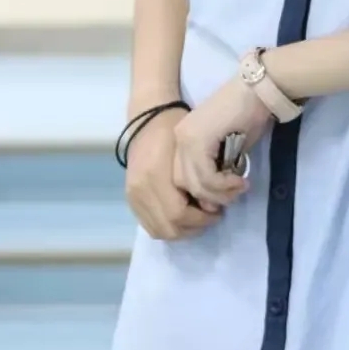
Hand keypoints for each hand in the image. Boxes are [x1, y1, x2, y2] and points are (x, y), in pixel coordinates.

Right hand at [124, 107, 220, 240]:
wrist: (146, 118)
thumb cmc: (172, 127)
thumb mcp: (189, 148)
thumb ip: (197, 179)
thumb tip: (210, 204)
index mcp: (154, 175)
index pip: (179, 214)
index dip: (201, 219)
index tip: (218, 211)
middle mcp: (140, 190)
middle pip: (169, 228)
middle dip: (194, 228)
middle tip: (211, 216)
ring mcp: (133, 196)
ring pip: (159, 231)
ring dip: (181, 231)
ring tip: (197, 218)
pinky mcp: (130, 198)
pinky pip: (149, 225)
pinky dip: (167, 227)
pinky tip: (182, 217)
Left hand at [172, 75, 273, 211]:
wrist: (257, 89)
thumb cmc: (247, 114)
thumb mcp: (228, 150)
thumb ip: (217, 171)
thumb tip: (212, 200)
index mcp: (184, 138)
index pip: (182, 179)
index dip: (203, 194)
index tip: (226, 197)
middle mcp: (179, 138)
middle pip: (183, 184)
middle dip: (209, 197)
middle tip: (233, 196)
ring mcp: (186, 137)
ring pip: (195, 184)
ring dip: (219, 194)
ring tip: (240, 187)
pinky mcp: (198, 140)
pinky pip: (206, 176)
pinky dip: (224, 185)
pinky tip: (240, 181)